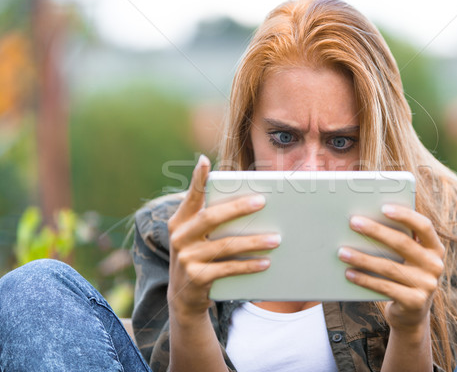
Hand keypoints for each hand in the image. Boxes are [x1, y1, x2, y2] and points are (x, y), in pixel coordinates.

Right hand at [167, 155, 280, 318]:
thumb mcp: (198, 235)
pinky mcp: (196, 278)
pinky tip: (266, 262)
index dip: (197, 179)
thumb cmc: (200, 256)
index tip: (204, 161)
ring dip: (253, 242)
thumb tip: (251, 201)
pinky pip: (228, 269)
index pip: (191, 197)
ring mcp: (186, 259)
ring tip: (276, 239)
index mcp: (181, 221)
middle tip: (262, 201)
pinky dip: (248, 265)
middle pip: (210, 218)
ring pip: (224, 245)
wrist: (184, 297)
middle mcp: (179, 237)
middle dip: (237, 208)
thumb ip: (213, 217)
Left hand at [338, 204, 444, 331]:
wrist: (411, 314)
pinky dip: (364, 279)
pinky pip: (384, 287)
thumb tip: (367, 221)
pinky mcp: (414, 302)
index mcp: (435, 248)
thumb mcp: (408, 259)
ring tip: (342, 251)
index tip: (383, 207)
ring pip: (389, 267)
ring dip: (362, 258)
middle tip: (353, 222)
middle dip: (375, 231)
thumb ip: (399, 241)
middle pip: (402, 243)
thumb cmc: (404, 276)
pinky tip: (349, 272)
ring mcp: (427, 285)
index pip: (424, 226)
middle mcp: (435, 265)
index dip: (405, 215)